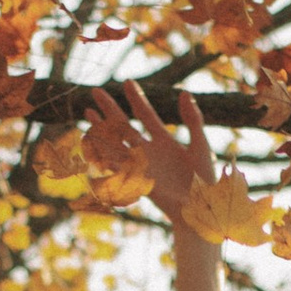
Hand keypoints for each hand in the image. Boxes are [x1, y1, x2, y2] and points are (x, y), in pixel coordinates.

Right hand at [85, 80, 224, 290]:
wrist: (199, 208)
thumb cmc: (204, 180)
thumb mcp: (200, 145)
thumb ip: (193, 120)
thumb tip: (183, 92)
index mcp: (165, 142)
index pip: (147, 115)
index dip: (137, 98)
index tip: (127, 81)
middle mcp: (149, 152)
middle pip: (125, 126)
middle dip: (110, 109)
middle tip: (95, 91)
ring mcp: (140, 165)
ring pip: (115, 143)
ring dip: (100, 128)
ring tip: (87, 111)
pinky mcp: (136, 179)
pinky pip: (116, 164)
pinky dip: (103, 153)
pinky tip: (91, 141)